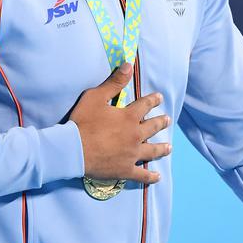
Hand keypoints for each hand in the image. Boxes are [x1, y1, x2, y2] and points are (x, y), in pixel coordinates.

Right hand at [68, 62, 169, 184]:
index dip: (153, 100)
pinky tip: (157, 177)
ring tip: (169, 147)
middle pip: (152, 128)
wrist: (73, 149)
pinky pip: (142, 175)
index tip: (160, 97)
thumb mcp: (96, 97)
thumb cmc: (82, 122)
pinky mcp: (125, 170)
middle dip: (161, 122)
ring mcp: (132, 154)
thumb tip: (129, 65)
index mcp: (128, 117)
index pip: (145, 105)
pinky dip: (151, 177)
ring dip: (161, 148)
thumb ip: (114, 82)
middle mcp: (135, 135)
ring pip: (152, 151)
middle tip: (167, 120)